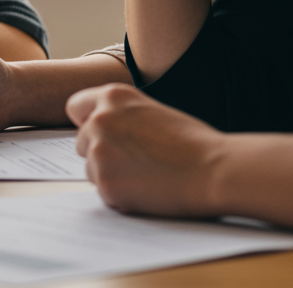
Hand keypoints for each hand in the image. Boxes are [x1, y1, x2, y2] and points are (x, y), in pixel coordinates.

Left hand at [67, 84, 225, 217]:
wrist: (216, 170)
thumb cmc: (193, 143)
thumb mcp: (152, 110)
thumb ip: (122, 115)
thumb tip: (100, 127)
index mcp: (113, 97)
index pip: (76, 108)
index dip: (88, 123)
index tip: (102, 135)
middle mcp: (99, 120)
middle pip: (82, 143)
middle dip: (102, 153)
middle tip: (136, 162)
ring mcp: (99, 152)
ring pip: (91, 169)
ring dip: (111, 175)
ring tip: (148, 175)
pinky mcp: (105, 183)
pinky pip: (104, 192)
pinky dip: (121, 196)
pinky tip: (148, 190)